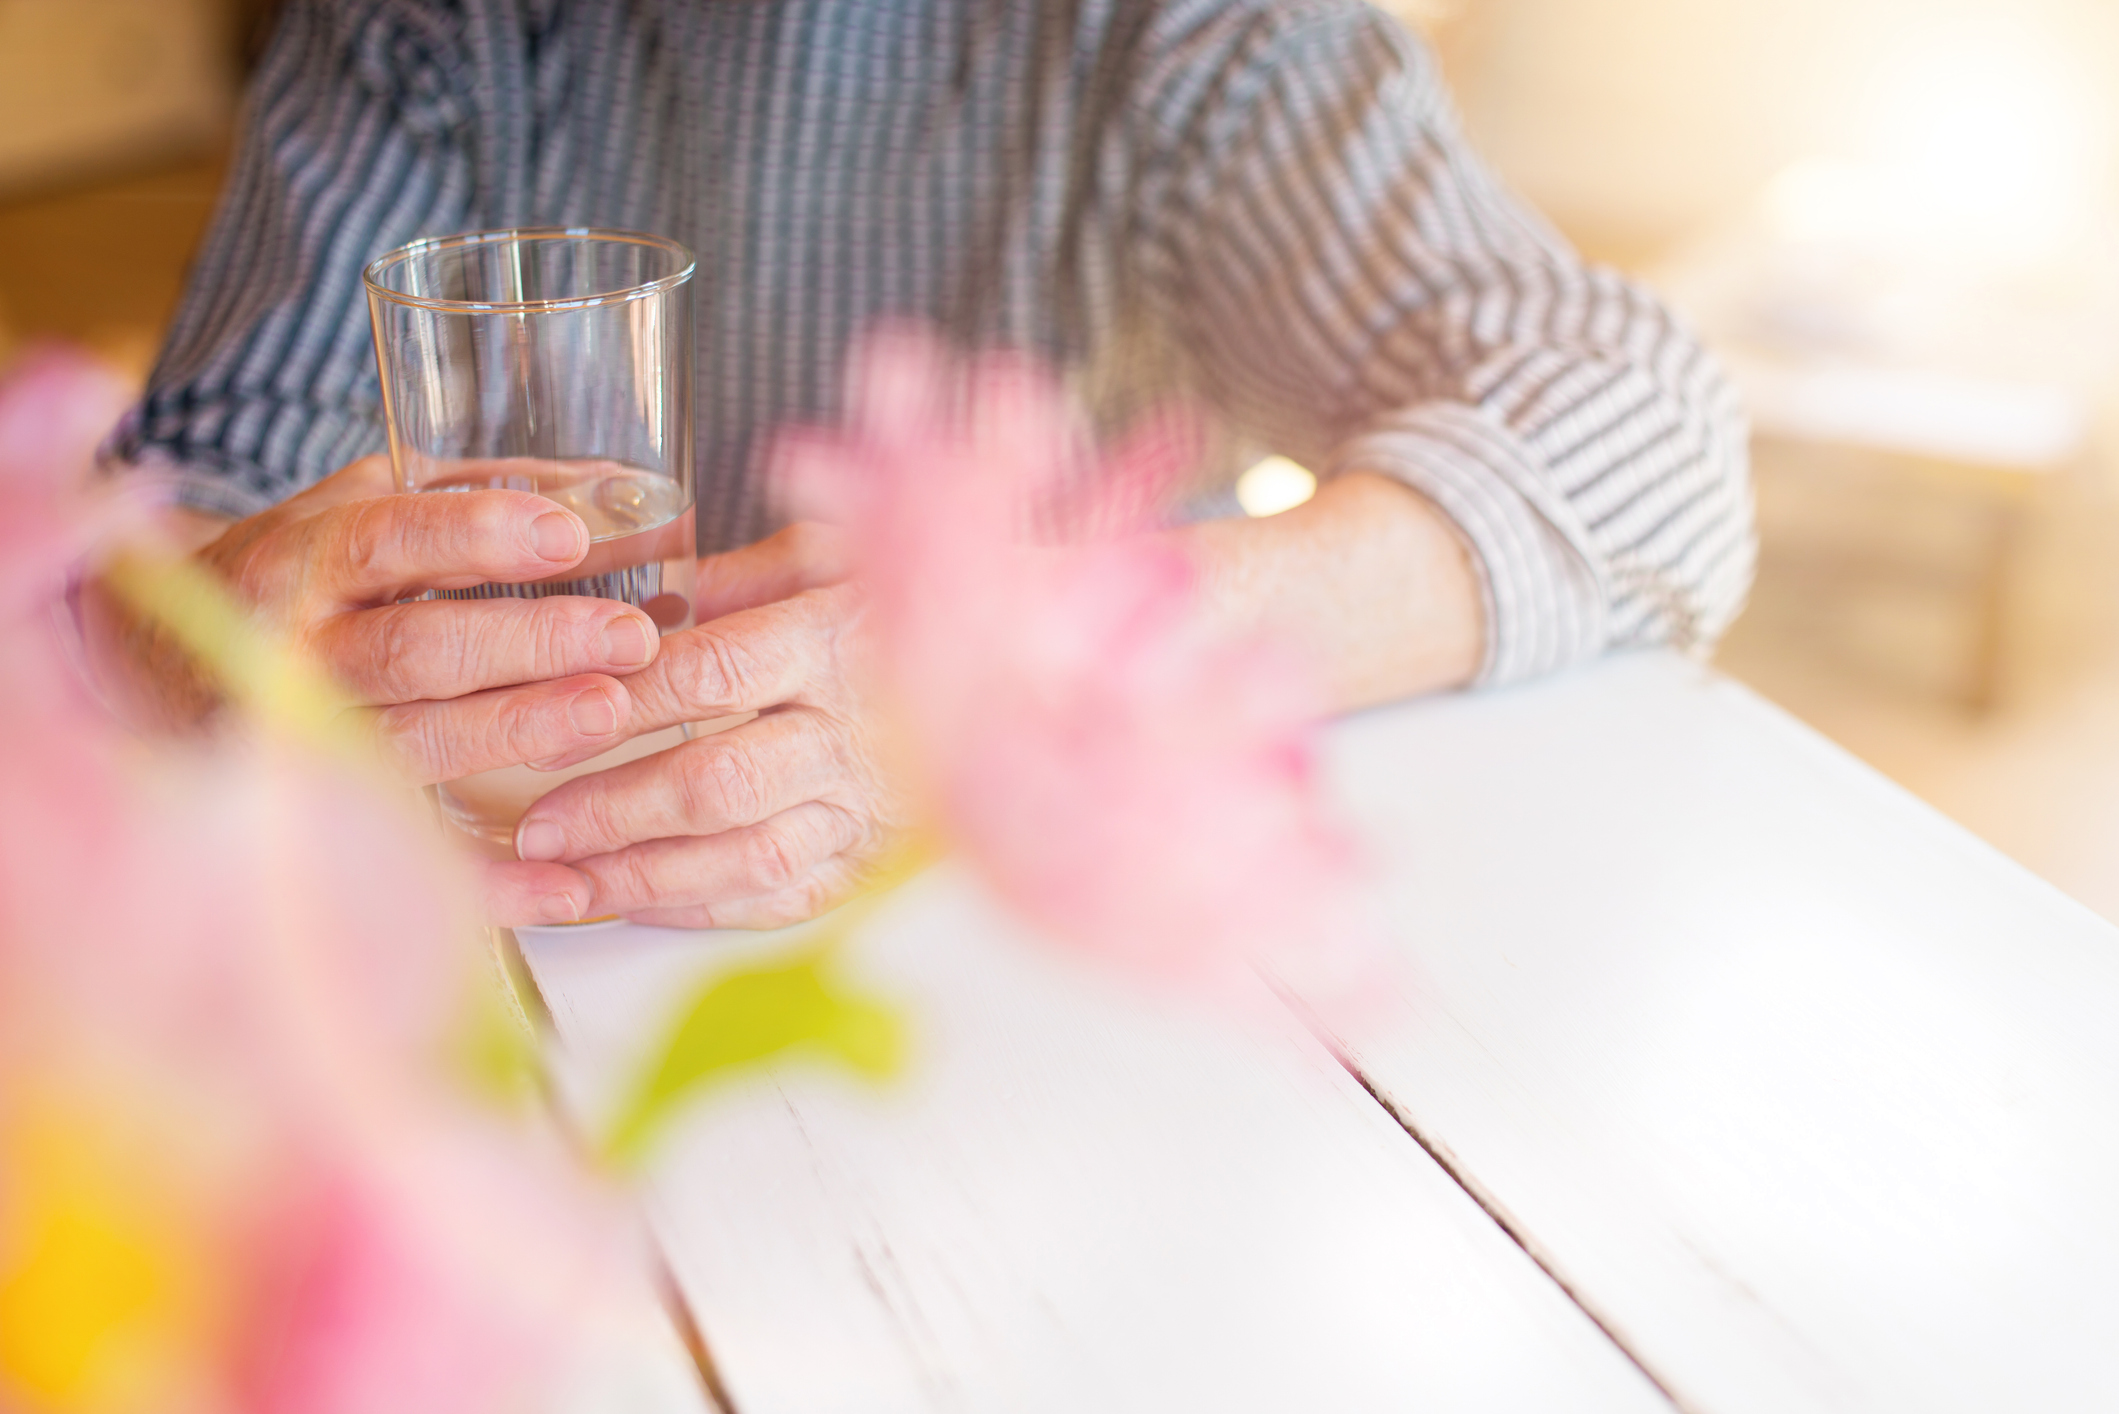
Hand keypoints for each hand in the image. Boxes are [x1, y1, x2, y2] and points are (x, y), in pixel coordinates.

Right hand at [86, 456, 666, 920]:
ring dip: (513, 732)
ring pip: (410, 744)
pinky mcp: (324, 825)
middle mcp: (291, 651)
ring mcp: (299, 745)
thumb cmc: (302, 577)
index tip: (566, 538)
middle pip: (413, 650)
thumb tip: (624, 493)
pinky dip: (491, 881)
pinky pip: (408, 855)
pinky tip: (571, 886)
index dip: (474, 537)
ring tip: (608, 714)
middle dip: (527, 644)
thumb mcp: (361, 506)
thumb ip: (477, 493)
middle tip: (630, 637)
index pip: (383, 540)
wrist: (154, 670)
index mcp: (301, 560)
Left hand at [490, 523, 902, 928]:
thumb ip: (740, 574)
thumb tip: (643, 601)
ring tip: (565, 882)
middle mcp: (855, 733)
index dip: (621, 705)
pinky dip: (705, 908)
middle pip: (718, 782)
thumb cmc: (914, 604)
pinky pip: (783, 898)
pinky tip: (640, 902)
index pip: (711, 677)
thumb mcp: (835, 554)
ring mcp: (868, 808)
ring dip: (644, 875)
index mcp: (835, 641)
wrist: (1022, 673)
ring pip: (746, 856)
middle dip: (616, 810)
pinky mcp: (874, 861)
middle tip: (539, 826)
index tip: (548, 723)